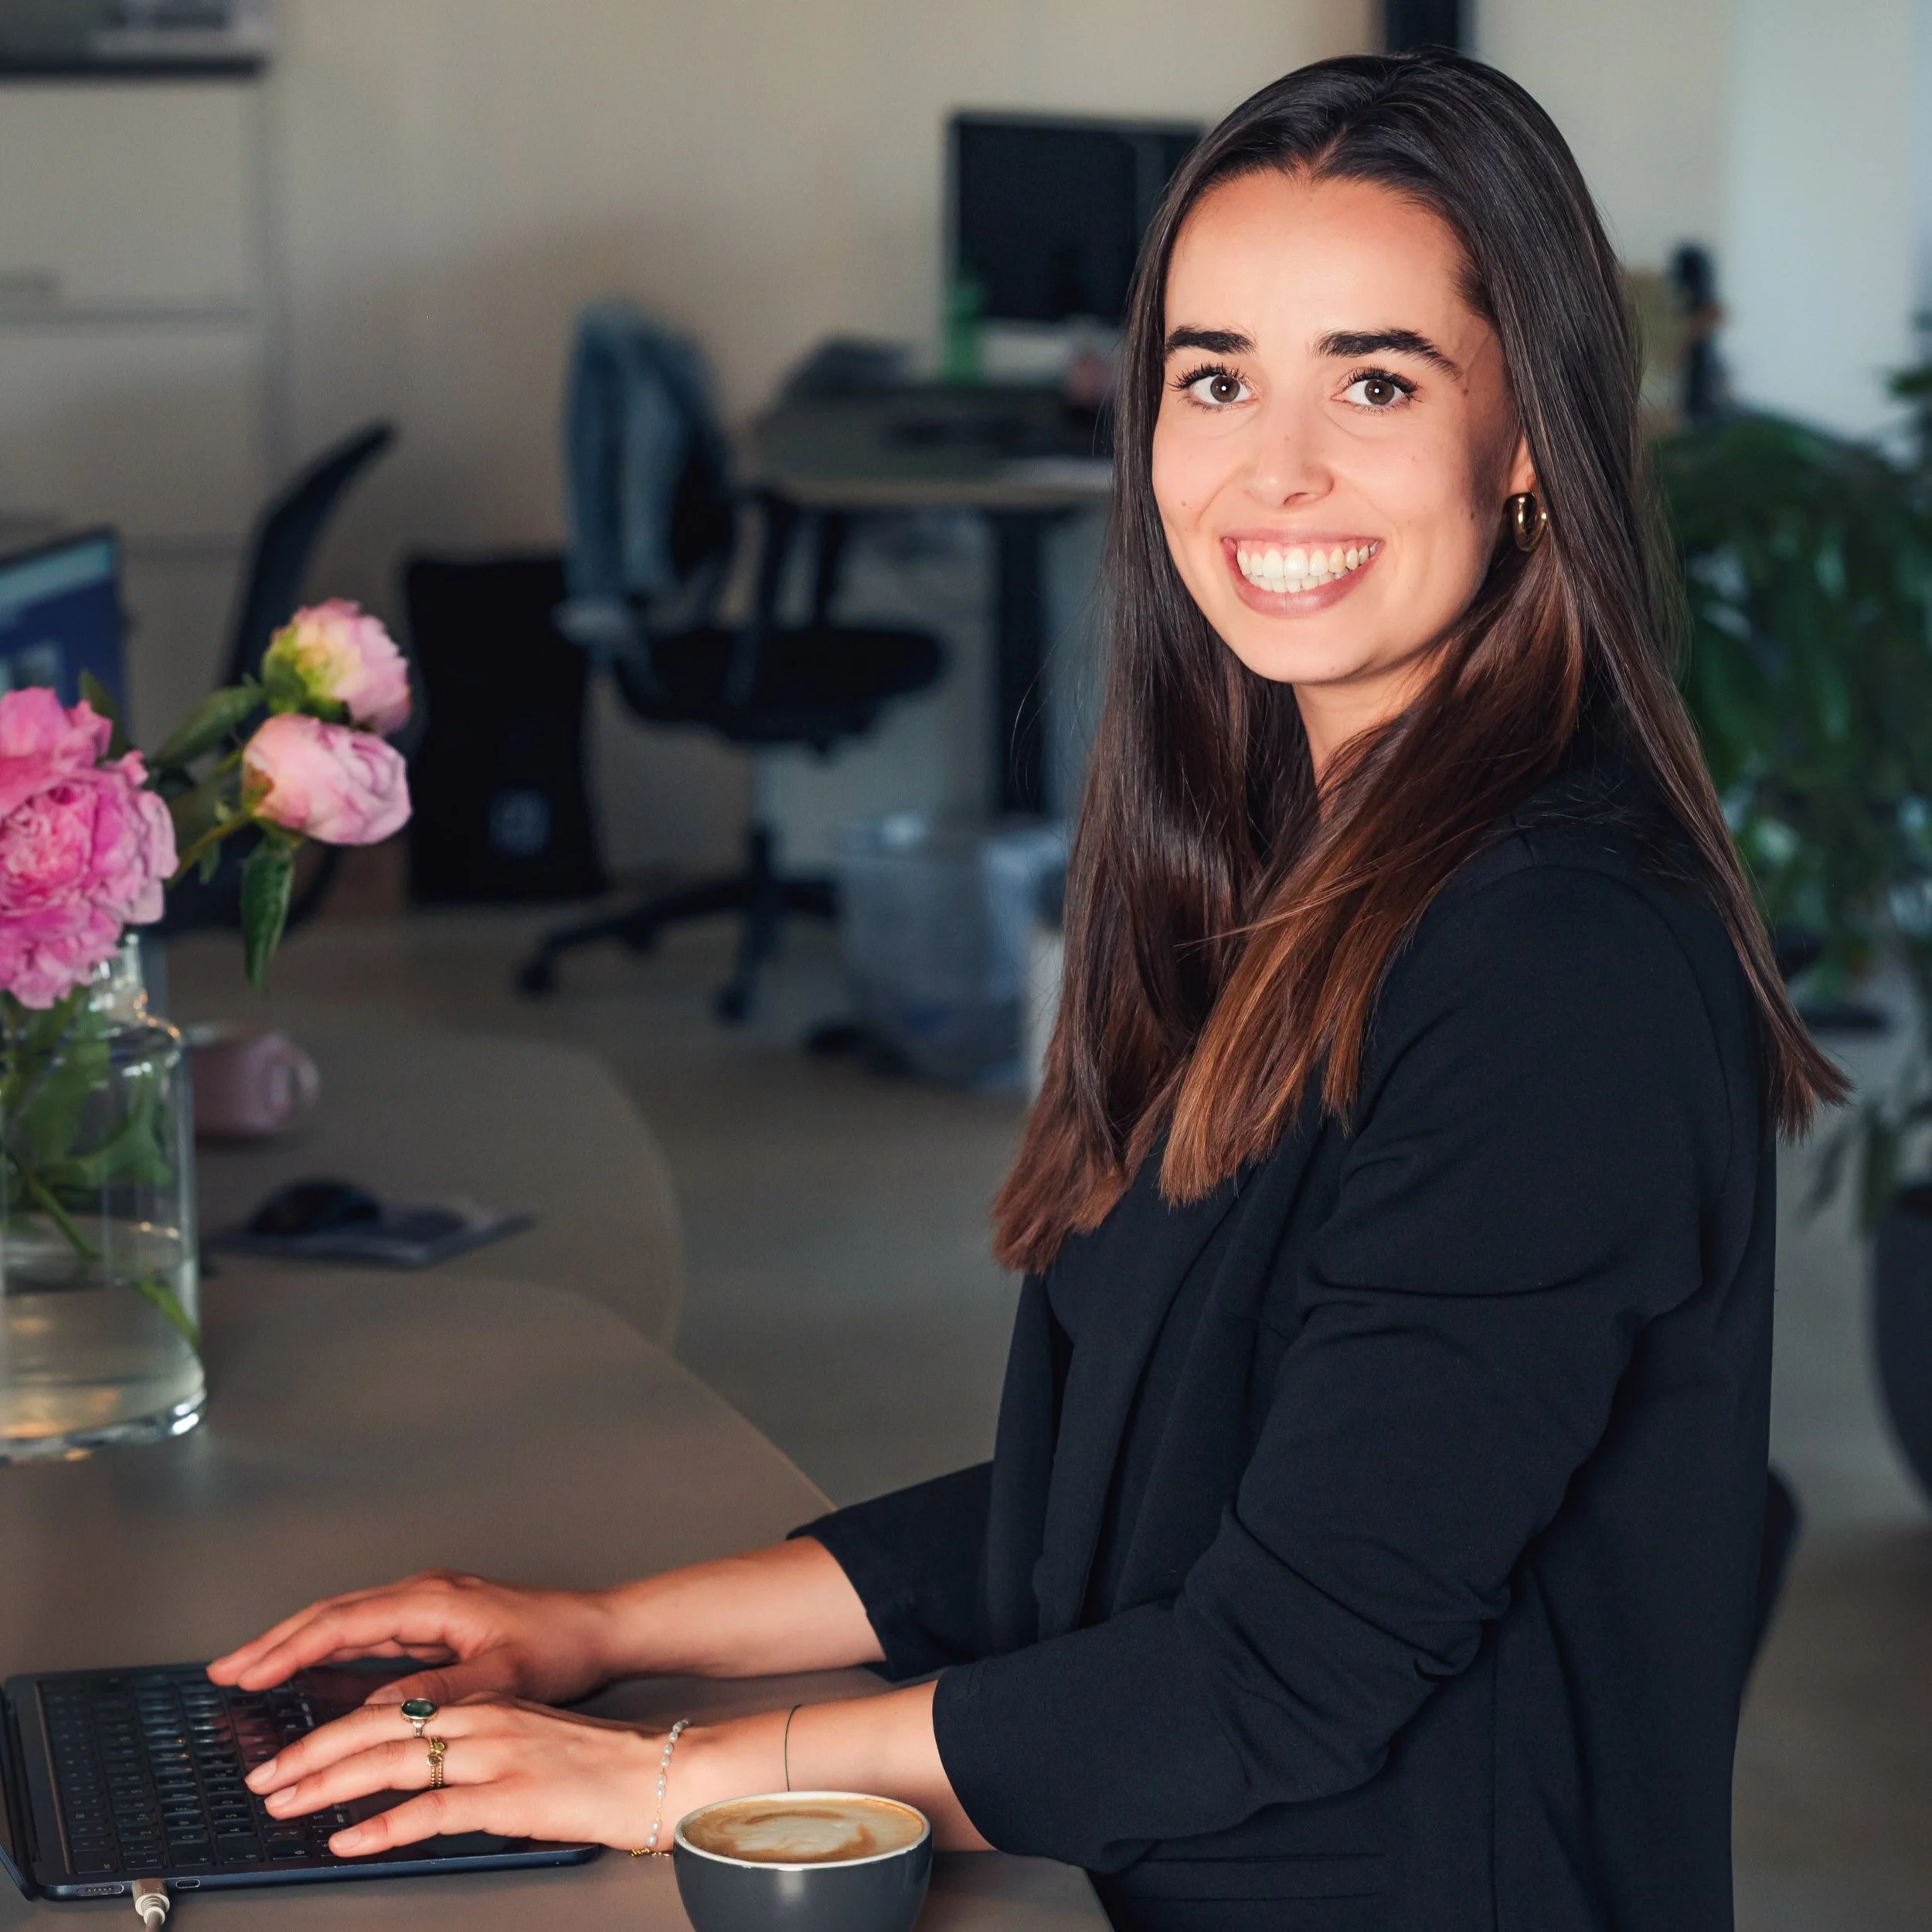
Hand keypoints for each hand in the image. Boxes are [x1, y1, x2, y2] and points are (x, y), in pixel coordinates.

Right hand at [207, 1570, 624, 1706]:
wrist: (598, 1630)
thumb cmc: (559, 1649)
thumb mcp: (500, 1679)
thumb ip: (437, 1692)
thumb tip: (378, 1709)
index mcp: (434, 1601)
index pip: (344, 1622)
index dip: (289, 1648)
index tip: (247, 1671)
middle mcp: (426, 1593)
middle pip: (334, 1613)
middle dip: (275, 1640)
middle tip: (225, 1668)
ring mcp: (429, 1603)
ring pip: (346, 1618)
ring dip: (297, 1640)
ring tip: (250, 1666)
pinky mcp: (436, 1618)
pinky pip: (367, 1627)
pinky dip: (328, 1643)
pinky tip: (308, 1662)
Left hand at [245, 1696, 782, 1857]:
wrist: (656, 1773)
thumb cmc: (595, 1765)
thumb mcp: (524, 1740)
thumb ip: (471, 1746)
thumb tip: (415, 1769)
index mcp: (484, 1702)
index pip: (390, 1710)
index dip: (331, 1732)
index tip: (290, 1755)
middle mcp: (484, 1719)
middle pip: (378, 1729)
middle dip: (311, 1756)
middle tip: (265, 1779)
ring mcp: (496, 1754)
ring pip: (394, 1763)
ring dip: (329, 1786)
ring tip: (286, 1805)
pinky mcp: (510, 1794)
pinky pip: (431, 1810)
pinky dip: (382, 1826)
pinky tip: (349, 1840)